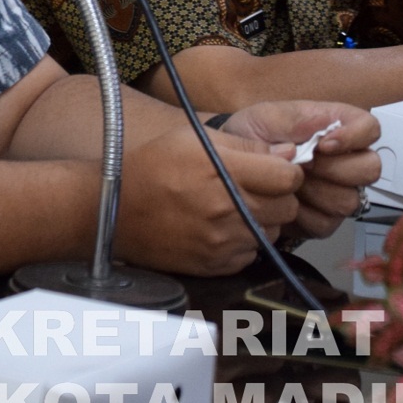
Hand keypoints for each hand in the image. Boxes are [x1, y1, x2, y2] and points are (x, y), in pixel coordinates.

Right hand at [114, 122, 301, 275]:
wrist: (114, 208)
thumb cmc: (153, 165)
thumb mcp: (194, 137)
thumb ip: (246, 143)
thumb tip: (288, 151)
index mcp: (223, 171)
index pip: (288, 177)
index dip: (287, 170)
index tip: (274, 168)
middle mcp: (226, 209)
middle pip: (287, 207)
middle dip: (279, 195)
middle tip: (257, 188)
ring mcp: (221, 242)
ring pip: (273, 232)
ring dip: (264, 220)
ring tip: (236, 207)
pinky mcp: (214, 265)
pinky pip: (251, 254)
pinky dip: (245, 242)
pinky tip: (222, 228)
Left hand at [223, 103, 380, 240]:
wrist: (233, 164)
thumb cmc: (255, 135)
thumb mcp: (271, 116)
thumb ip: (300, 123)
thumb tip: (322, 142)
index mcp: (339, 128)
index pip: (371, 129)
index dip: (354, 137)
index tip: (323, 143)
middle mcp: (347, 161)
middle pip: (369, 169)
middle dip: (334, 169)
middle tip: (303, 164)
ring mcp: (339, 193)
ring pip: (349, 200)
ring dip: (316, 192)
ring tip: (290, 181)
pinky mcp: (324, 221)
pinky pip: (327, 224)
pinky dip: (303, 215)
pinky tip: (287, 201)